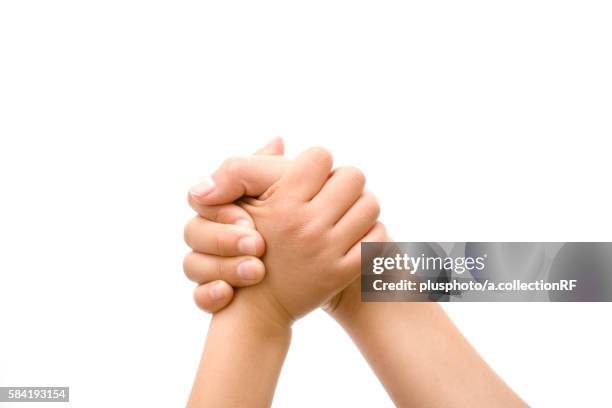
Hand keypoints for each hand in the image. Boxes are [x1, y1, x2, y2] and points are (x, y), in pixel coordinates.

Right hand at [183, 138, 287, 311]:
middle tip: (256, 245)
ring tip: (255, 272)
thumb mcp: (281, 190)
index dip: (222, 207)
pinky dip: (210, 295)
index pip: (199, 199)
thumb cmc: (291, 220)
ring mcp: (207, 266)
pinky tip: (228, 294)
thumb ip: (273, 169)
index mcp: (218, 205)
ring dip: (223, 268)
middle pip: (192, 233)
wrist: (299, 274)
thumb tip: (278, 141)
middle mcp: (206, 234)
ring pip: (191, 266)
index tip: (249, 218)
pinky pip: (199, 297)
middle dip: (223, 239)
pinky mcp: (216, 294)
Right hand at [229, 147, 384, 325]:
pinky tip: (353, 236)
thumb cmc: (250, 243)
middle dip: (344, 182)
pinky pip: (377, 238)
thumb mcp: (243, 203)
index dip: (316, 163)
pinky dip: (370, 234)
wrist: (258, 303)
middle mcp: (306, 227)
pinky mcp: (342, 273)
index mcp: (281, 204)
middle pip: (353, 176)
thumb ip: (253, 167)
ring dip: (360, 205)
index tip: (309, 178)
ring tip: (344, 214)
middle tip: (332, 194)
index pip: (320, 156)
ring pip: (370, 205)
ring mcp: (327, 251)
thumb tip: (280, 139)